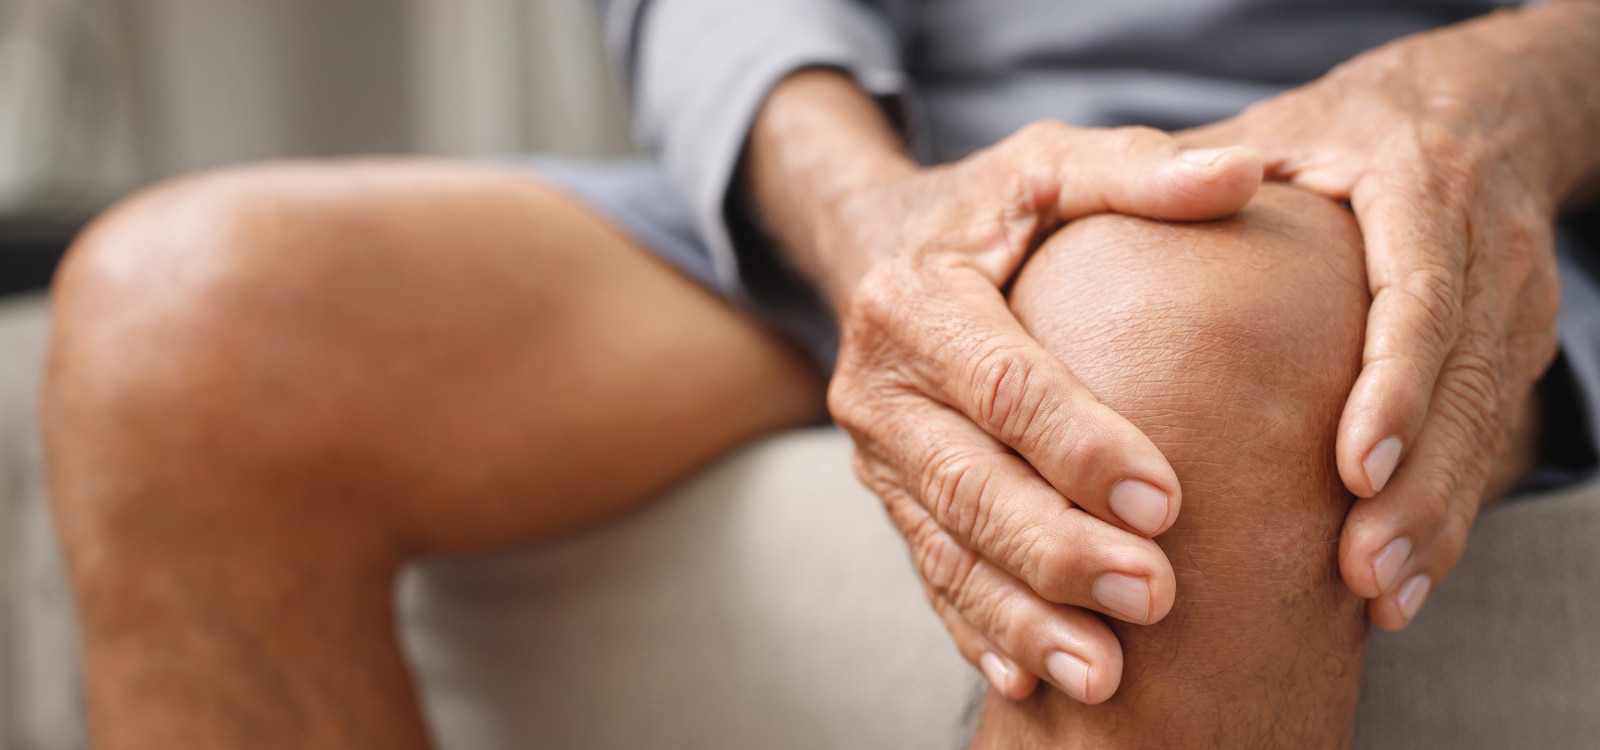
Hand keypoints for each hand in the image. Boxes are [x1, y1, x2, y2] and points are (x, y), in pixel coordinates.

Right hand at [817, 122, 1261, 700]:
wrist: (874, 248)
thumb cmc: (986, 208)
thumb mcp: (1049, 167)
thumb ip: (1135, 172)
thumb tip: (1242, 176)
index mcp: (916, 298)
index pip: (1002, 382)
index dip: (1079, 444)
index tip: (1166, 503)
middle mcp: (880, 384)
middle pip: (967, 482)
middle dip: (1056, 550)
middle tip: (1153, 600)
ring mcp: (876, 452)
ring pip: (943, 546)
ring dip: (1021, 616)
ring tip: (1102, 676)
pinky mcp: (887, 495)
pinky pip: (927, 571)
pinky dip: (975, 628)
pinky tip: (1026, 681)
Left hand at [1180, 3, 1599, 629]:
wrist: (1475, 107)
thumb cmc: (1343, 129)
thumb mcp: (1280, 131)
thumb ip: (1203, 174)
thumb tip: (1111, 215)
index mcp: (1420, 187)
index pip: (1420, 294)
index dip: (1394, 383)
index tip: (1355, 467)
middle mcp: (1484, 248)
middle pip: (1465, 382)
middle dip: (1419, 485)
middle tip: (1363, 568)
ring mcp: (1516, 302)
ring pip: (1487, 422)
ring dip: (1437, 516)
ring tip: (1381, 593)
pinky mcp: (1520, 346)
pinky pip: (1493, 440)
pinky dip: (1450, 512)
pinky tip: (1403, 581)